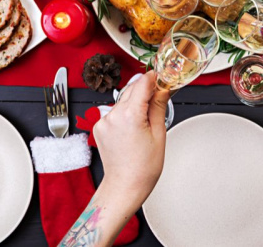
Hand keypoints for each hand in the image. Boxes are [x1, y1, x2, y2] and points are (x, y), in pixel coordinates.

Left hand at [93, 72, 169, 215]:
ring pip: (123, 101)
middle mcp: (113, 115)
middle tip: (160, 97)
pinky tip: (133, 128)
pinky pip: (115, 112)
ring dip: (135, 103)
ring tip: (146, 122)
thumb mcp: (159, 134)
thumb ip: (159, 106)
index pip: (142, 83)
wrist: (125, 186)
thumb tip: (163, 89)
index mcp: (130, 115)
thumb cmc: (142, 168)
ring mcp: (103, 121)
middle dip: (146, 90)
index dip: (154, 78)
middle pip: (132, 90)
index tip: (162, 77)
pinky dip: (125, 114)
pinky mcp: (99, 127)